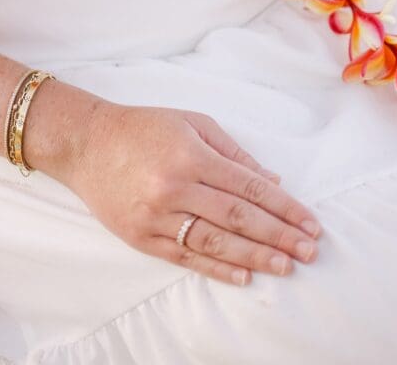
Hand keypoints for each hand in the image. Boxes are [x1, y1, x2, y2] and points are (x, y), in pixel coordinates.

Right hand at [68, 102, 321, 285]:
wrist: (86, 143)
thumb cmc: (143, 127)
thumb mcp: (190, 122)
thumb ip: (233, 151)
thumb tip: (272, 181)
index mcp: (190, 154)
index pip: (248, 187)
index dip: (284, 207)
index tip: (310, 223)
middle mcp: (175, 187)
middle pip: (238, 217)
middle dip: (279, 235)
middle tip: (309, 251)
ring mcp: (157, 215)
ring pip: (215, 241)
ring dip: (255, 256)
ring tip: (285, 267)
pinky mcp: (142, 237)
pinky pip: (187, 256)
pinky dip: (218, 268)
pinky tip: (244, 275)